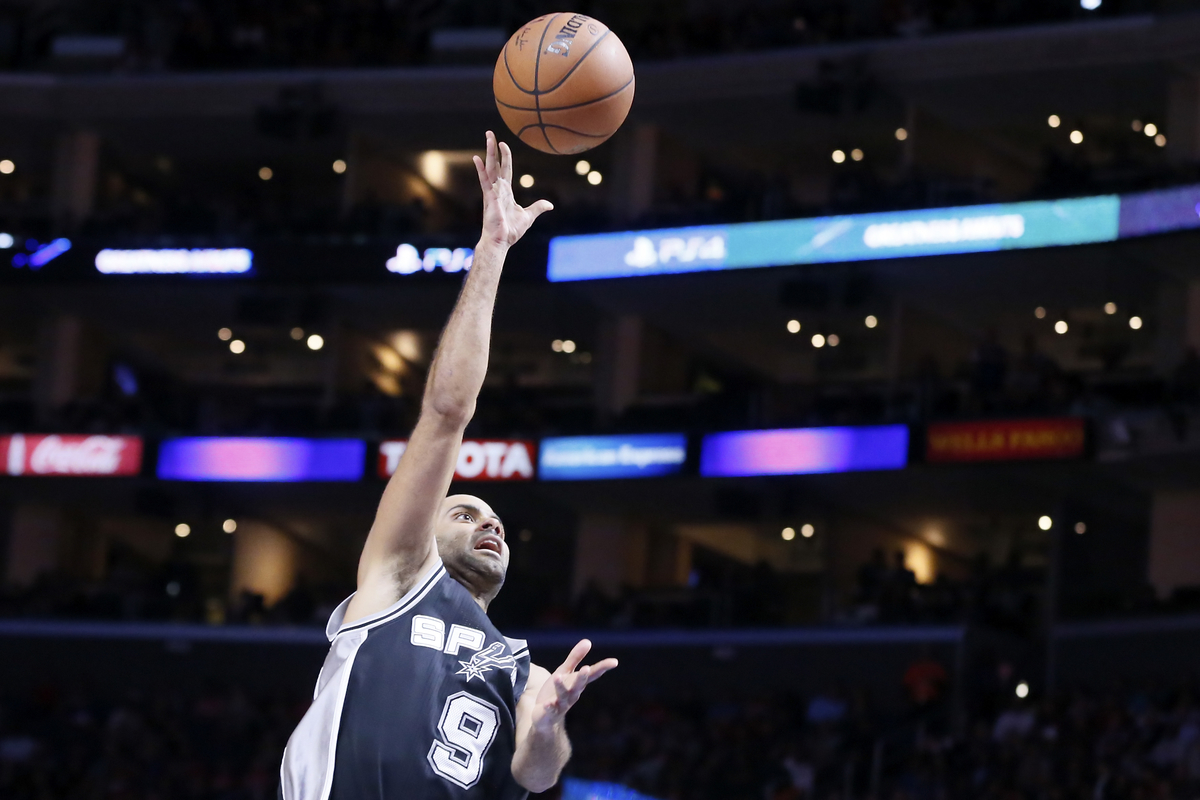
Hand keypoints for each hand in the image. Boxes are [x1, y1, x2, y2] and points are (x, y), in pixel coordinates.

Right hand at [473, 130, 552, 247]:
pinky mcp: (489, 198)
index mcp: (505, 192)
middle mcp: (497, 189)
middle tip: (490, 133)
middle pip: (495, 164)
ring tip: (487, 136)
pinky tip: (477, 158)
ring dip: (489, 152)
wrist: (501, 241)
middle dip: (493, 148)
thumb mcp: (529, 216)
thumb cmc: (511, 231)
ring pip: (490, 167)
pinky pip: (485, 181)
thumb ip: (538, 207)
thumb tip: (550, 205)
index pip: (505, 170)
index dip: (504, 157)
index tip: (502, 144)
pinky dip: (481, 169)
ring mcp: (492, 192)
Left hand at [530, 639, 616, 733]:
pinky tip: (547, 703)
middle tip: (586, 668)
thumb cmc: (557, 692)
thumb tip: (588, 641)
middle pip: (579, 685)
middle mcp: (572, 694)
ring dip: (561, 686)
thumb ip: (575, 658)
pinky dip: (549, 707)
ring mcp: (561, 704)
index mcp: (577, 683)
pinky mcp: (549, 713)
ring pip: (563, 695)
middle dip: (582, 677)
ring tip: (558, 676)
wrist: (545, 718)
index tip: (614, 662)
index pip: (592, 674)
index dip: (603, 667)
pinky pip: (550, 710)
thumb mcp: (565, 672)